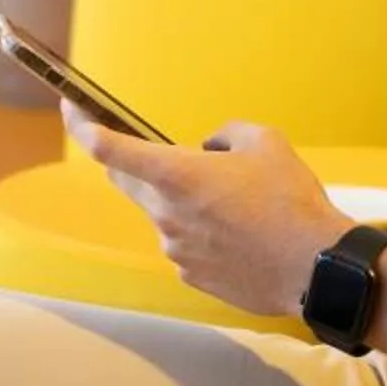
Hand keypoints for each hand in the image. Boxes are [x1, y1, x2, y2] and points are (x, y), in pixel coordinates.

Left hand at [63, 104, 351, 318]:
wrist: (316, 268)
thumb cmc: (292, 201)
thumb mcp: (265, 142)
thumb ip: (224, 135)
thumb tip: (209, 151)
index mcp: (177, 174)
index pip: (109, 149)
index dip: (82, 126)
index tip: (71, 110)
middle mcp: (166, 214)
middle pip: (127, 180)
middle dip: (131, 161)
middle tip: (153, 150)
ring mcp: (175, 248)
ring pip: (161, 213)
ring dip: (180, 200)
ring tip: (232, 202)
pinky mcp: (189, 274)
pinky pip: (183, 242)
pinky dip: (198, 231)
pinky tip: (237, 233)